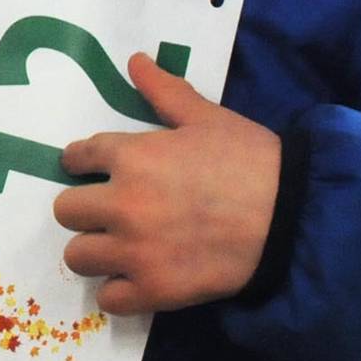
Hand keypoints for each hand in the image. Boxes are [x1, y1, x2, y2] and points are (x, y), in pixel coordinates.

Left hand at [53, 52, 279, 314]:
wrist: (295, 218)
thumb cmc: (253, 161)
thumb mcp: (208, 118)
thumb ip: (165, 92)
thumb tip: (135, 61)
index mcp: (131, 156)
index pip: (77, 157)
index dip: (83, 162)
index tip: (92, 170)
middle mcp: (122, 203)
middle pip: (66, 211)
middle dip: (85, 210)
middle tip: (110, 212)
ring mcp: (135, 251)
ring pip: (77, 256)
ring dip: (95, 252)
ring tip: (120, 249)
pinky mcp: (155, 290)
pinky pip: (109, 299)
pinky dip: (119, 292)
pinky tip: (137, 280)